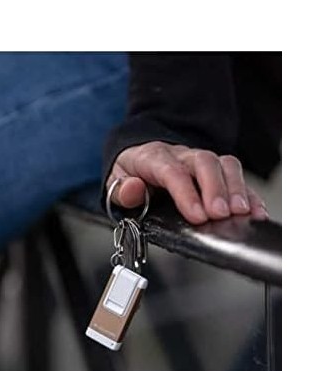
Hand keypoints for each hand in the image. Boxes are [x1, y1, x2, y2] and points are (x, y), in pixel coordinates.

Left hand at [106, 142, 268, 223]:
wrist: (142, 157)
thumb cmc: (132, 173)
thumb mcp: (115, 181)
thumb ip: (121, 190)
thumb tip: (132, 189)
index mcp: (154, 158)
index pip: (172, 171)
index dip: (187, 192)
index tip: (197, 215)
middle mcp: (182, 155)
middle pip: (204, 163)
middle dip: (215, 189)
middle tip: (220, 214)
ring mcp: (202, 162)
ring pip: (224, 164)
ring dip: (235, 189)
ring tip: (241, 213)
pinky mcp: (216, 172)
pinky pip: (237, 177)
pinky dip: (249, 194)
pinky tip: (255, 212)